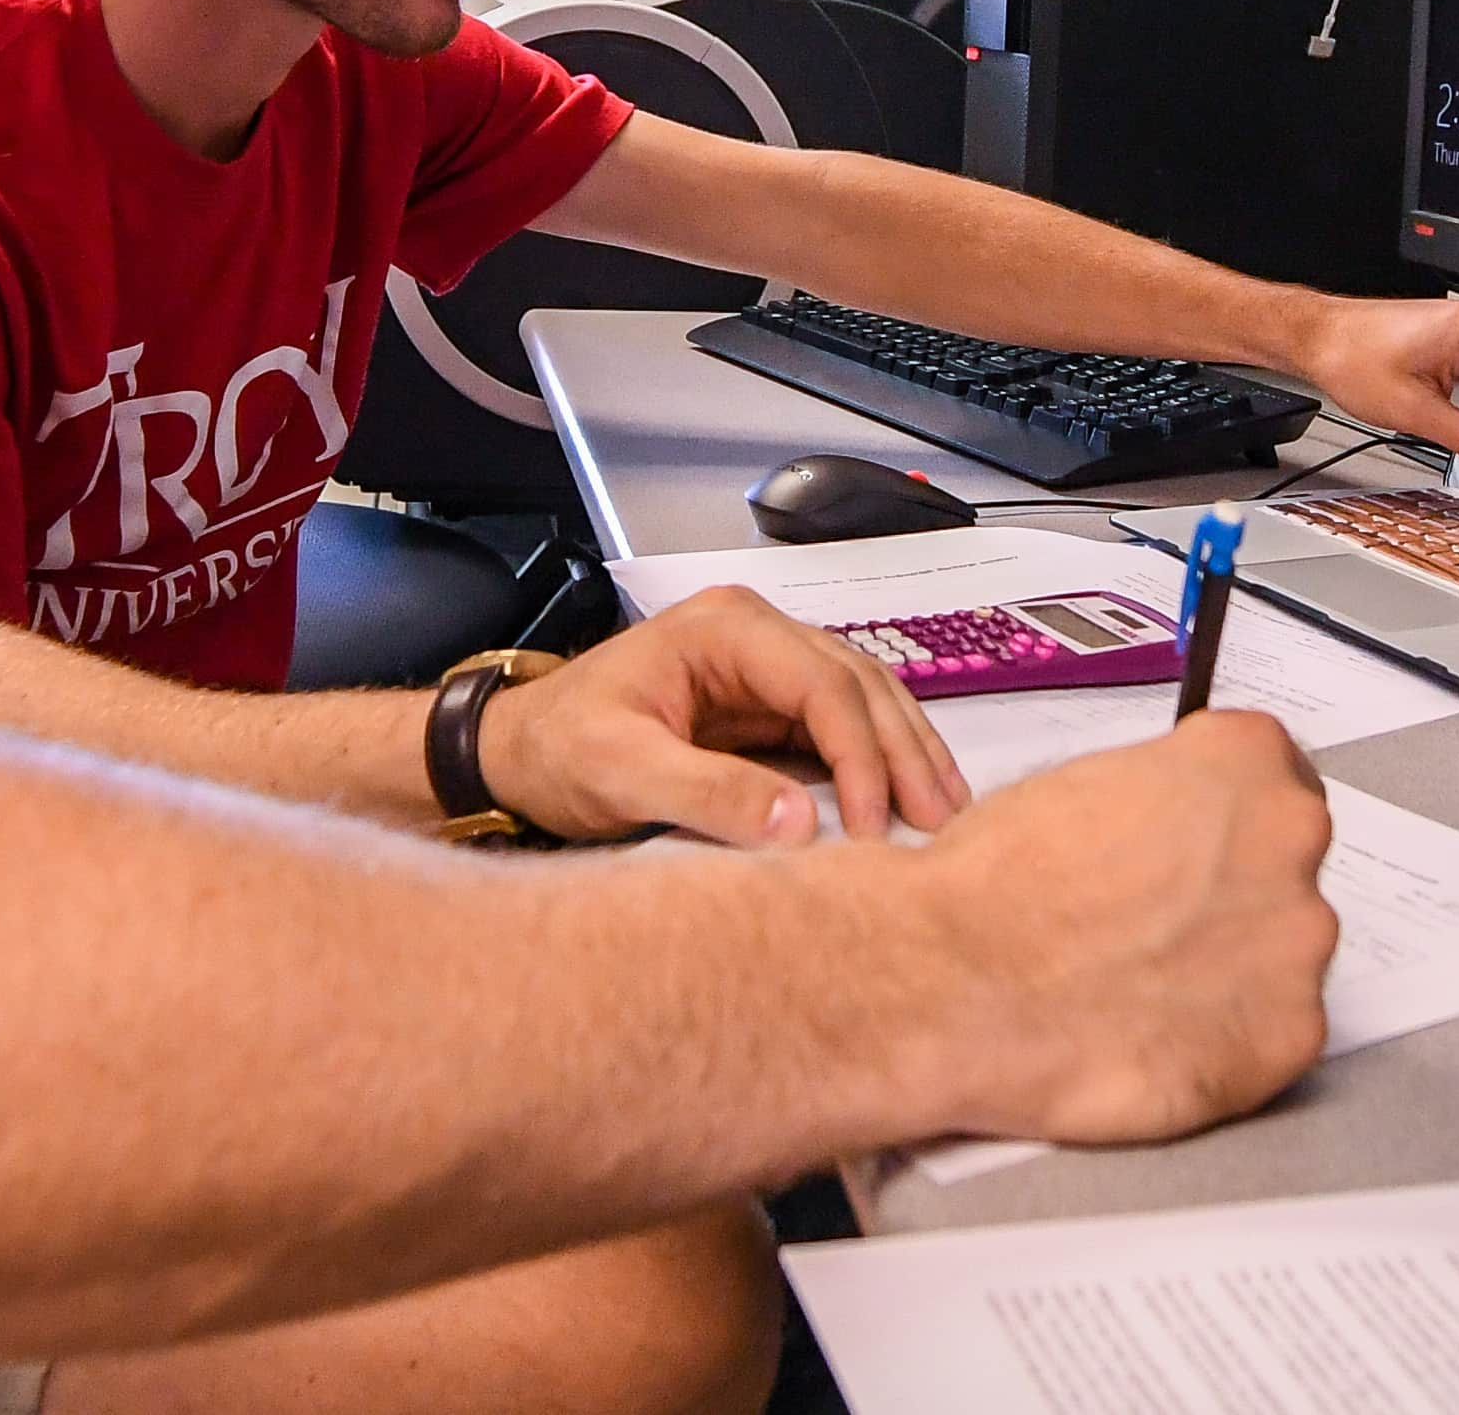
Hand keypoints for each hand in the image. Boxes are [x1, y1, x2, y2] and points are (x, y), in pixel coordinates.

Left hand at [474, 587, 971, 848]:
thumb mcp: (620, 772)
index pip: (823, 686)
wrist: (512, 753)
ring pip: (860, 700)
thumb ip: (707, 794)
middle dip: (903, 754)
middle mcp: (754, 634)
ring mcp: (762, 667)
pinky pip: (836, 727)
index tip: (875, 829)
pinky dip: (876, 763)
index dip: (862, 757)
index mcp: (724, 630)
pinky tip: (905, 802)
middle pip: (857, 685)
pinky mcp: (762, 706)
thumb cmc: (555, 751)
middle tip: (942, 825)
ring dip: (904, 754)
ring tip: (946, 814)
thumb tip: (803, 827)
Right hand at [913, 712, 1340, 1142]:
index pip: (1272, 771)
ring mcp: (1300, 945)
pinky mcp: (1288, 1037)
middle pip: (1282, 864)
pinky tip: (1155, 1031)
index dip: (1221, 813)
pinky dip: (1225, 1039)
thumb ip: (1160, 798)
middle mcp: (1290, 843)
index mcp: (1244, 762)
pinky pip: (1274, 1033)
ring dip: (1228, 967)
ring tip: (1139, 985)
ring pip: (1280, 953)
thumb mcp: (1080, 784)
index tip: (1199, 838)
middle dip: (1228, 892)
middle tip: (1152, 922)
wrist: (956, 983)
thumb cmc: (996, 886)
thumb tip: (1170, 830)